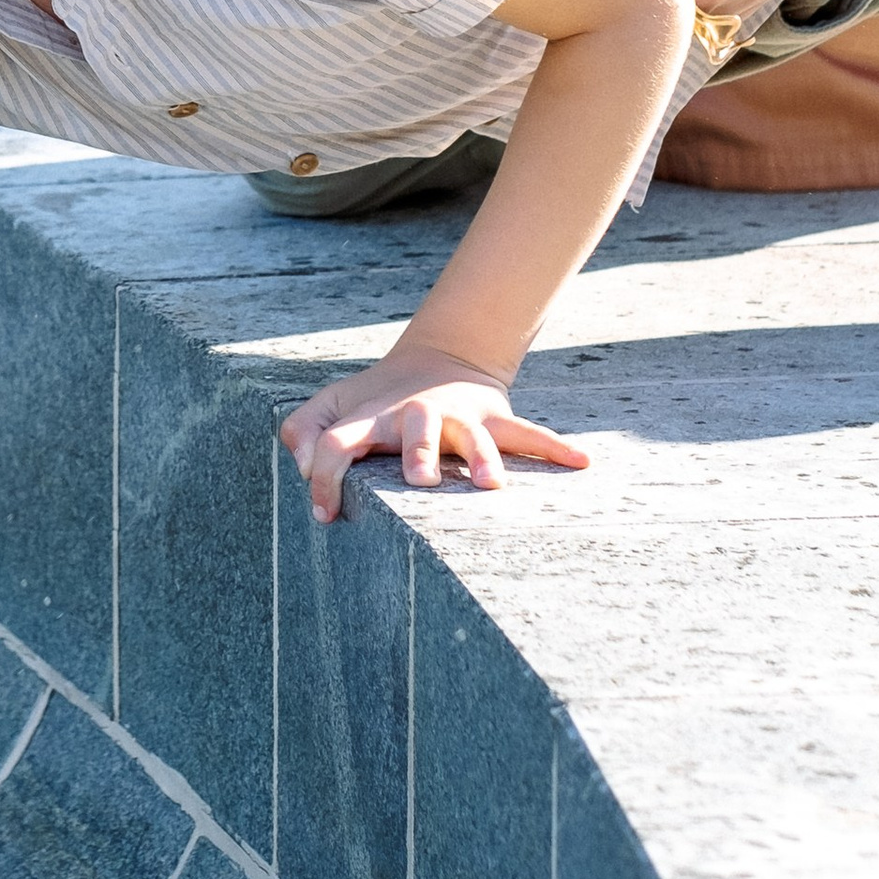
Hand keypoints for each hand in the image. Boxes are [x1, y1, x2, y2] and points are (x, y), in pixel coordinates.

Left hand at [280, 342, 589, 525]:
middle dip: (418, 452)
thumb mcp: (333, 405)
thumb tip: (297, 463)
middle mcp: (415, 417)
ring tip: (493, 484)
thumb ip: (303, 428)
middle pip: (415, 430)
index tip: (325, 516)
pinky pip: (529, 434)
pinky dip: (554, 447)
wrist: (434, 362)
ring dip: (482, 457)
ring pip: (473, 436)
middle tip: (421, 480)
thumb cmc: (374, 401)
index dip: (324, 477)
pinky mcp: (492, 419)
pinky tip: (582, 462)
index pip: (338, 444)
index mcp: (372, 418)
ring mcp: (457, 417)